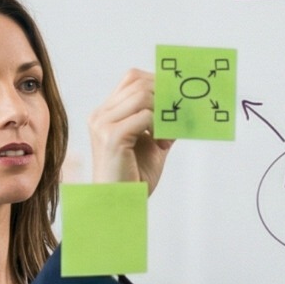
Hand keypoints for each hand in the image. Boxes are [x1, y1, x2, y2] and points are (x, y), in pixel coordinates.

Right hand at [88, 69, 174, 193]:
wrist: (121, 204)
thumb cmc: (134, 177)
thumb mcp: (152, 143)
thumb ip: (162, 122)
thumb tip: (184, 103)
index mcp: (105, 114)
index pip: (132, 79)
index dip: (158, 82)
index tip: (177, 99)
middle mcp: (100, 115)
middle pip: (139, 83)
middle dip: (166, 96)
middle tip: (179, 116)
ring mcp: (103, 124)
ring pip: (144, 95)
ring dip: (164, 112)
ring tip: (167, 136)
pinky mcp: (112, 137)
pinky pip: (146, 116)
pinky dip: (161, 127)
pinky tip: (162, 145)